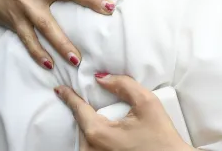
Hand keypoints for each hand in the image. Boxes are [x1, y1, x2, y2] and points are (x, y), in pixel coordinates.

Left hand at [55, 75, 192, 150]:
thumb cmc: (161, 138)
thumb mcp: (147, 103)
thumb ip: (123, 84)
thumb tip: (102, 78)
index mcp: (98, 132)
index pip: (78, 109)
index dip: (69, 96)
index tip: (60, 89)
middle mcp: (91, 149)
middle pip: (82, 123)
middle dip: (87, 111)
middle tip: (100, 102)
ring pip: (86, 136)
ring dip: (92, 124)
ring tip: (110, 118)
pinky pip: (91, 146)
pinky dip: (96, 136)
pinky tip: (111, 131)